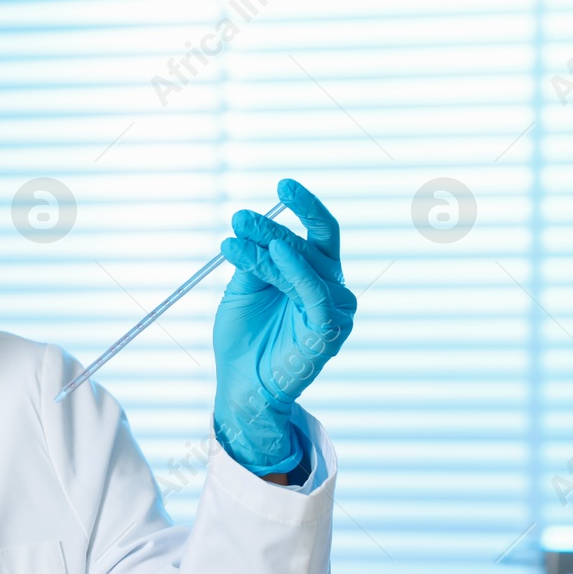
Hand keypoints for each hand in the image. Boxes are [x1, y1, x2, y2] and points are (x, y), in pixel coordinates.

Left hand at [212, 178, 355, 475]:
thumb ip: (254, 261)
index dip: (299, 208)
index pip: (315, 233)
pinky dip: (298, 270)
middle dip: (273, 226)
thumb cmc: (243, 339)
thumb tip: (249, 227)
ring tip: (240, 235)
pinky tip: (277, 251)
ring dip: (272, 247)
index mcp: (314, 276)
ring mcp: (334, 310)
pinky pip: (316, 293)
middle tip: (239, 217)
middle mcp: (330, 289)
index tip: (276, 188)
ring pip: (307, 264)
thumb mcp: (243, 290)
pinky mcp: (329, 331)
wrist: (240, 385)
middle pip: (311, 244)